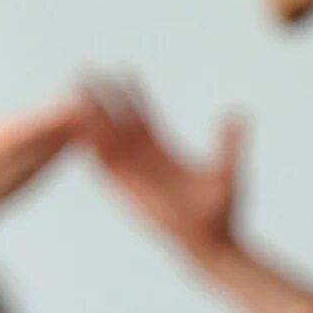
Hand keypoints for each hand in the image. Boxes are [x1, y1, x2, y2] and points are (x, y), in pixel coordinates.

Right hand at [0, 101, 80, 230]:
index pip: (15, 139)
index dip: (38, 126)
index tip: (56, 111)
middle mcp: (6, 170)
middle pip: (41, 144)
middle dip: (65, 126)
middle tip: (91, 105)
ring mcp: (17, 179)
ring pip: (51, 153)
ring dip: (72, 136)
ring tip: (96, 114)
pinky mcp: (22, 183)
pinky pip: (49, 163)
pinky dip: (66, 149)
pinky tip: (85, 137)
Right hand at [76, 80, 242, 260]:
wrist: (212, 243)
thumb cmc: (221, 210)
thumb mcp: (226, 169)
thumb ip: (229, 141)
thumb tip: (236, 112)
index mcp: (166, 150)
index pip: (145, 116)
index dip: (135, 94)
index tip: (125, 69)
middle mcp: (145, 160)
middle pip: (119, 122)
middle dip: (103, 99)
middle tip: (86, 72)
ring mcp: (135, 175)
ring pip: (108, 142)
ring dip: (91, 121)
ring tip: (76, 97)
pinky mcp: (129, 193)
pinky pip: (106, 169)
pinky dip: (93, 153)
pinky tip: (79, 137)